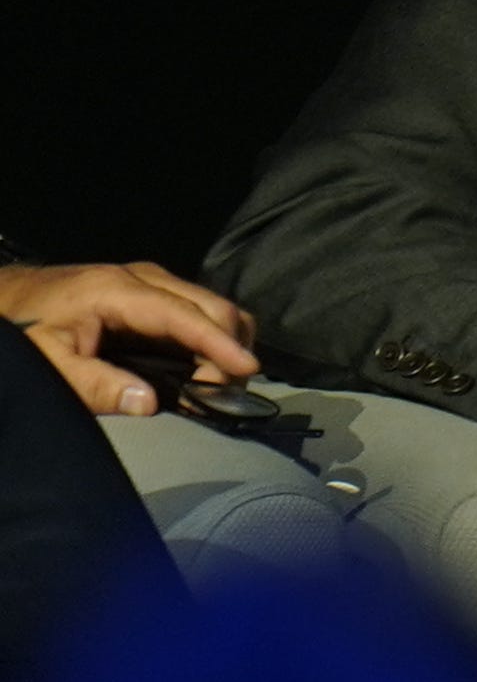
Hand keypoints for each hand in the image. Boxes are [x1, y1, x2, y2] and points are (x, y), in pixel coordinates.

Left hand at [6, 259, 260, 413]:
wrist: (2, 298)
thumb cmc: (20, 330)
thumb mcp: (47, 362)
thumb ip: (94, 385)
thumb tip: (149, 404)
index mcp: (117, 291)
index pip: (184, 315)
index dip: (220, 343)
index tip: (247, 371)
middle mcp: (142, 278)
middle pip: (212, 304)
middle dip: (231, 347)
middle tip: (224, 395)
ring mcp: (149, 281)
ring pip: (211, 305)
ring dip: (225, 342)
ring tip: (214, 385)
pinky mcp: (150, 291)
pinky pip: (196, 310)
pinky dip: (210, 338)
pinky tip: (201, 368)